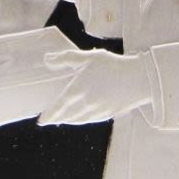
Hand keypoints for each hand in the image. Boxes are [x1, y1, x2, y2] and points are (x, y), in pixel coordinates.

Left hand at [38, 49, 152, 124]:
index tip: (41, 120)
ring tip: (63, 119)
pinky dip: (82, 120)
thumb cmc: (112, 65)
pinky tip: (82, 118)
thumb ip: (65, 58)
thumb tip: (46, 59)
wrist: (138, 79)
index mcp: (78, 90)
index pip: (59, 107)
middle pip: (67, 115)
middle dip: (57, 118)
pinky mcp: (109, 113)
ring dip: (69, 120)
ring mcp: (98, 111)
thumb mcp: (87, 57)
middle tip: (48, 120)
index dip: (49, 114)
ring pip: (79, 119)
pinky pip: (91, 120)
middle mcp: (86, 104)